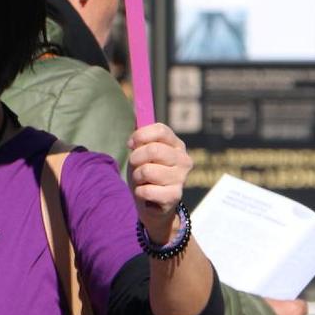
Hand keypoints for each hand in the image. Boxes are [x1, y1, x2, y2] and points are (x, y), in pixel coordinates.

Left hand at [127, 123, 193, 242]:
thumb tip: (136, 111)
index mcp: (176, 145)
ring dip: (137, 177)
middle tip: (136, 166)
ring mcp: (181, 178)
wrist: (152, 203)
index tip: (131, 144)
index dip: (141, 135)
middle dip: (136, 158)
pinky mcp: (175, 196)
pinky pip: (146, 189)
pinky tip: (147, 193)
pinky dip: (139, 192)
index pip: (161, 130)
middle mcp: (184, 160)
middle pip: (153, 150)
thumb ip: (141, 135)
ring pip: (147, 171)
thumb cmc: (146, 172)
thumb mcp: (142, 152)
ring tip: (143, 181)